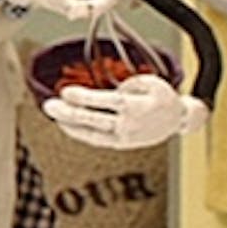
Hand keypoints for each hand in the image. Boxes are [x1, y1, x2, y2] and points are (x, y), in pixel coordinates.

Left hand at [42, 74, 208, 148]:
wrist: (177, 120)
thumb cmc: (160, 96)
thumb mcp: (149, 82)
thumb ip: (126, 86)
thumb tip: (104, 92)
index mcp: (136, 107)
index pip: (105, 102)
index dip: (84, 98)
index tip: (64, 92)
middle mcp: (129, 125)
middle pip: (94, 120)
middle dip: (69, 113)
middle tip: (48, 105)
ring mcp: (124, 138)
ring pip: (92, 134)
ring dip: (69, 125)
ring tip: (53, 114)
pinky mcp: (121, 144)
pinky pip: (96, 140)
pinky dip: (79, 133)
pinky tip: (65, 124)